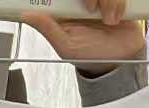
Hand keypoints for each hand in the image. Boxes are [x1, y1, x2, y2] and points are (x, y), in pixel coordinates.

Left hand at [21, 1, 144, 73]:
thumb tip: (26, 15)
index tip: (80, 6)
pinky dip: (120, 2)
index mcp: (65, 8)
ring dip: (108, 2)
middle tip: (91, 9)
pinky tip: (118, 16)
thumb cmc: (92, 56)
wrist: (122, 60)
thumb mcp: (67, 46)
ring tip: (109, 21)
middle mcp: (81, 0)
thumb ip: (48, 28)